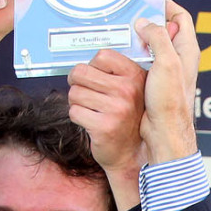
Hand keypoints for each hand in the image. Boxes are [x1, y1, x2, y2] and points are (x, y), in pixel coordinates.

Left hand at [67, 50, 145, 174]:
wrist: (133, 154)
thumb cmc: (129, 120)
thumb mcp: (133, 90)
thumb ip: (117, 73)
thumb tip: (88, 61)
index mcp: (136, 77)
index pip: (102, 56)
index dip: (93, 66)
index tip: (96, 76)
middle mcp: (128, 91)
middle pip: (81, 72)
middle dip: (78, 83)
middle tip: (87, 93)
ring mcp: (117, 109)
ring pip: (74, 93)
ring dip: (78, 102)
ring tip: (93, 110)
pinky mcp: (104, 127)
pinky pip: (74, 112)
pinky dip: (78, 118)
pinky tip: (92, 122)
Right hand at [135, 0, 200, 163]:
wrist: (164, 134)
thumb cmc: (170, 102)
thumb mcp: (167, 63)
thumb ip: (157, 38)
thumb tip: (143, 23)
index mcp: (187, 51)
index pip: (181, 17)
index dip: (165, 4)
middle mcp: (178, 59)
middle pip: (164, 30)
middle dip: (147, 20)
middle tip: (128, 14)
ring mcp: (165, 72)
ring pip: (150, 46)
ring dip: (136, 39)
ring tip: (119, 32)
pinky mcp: (153, 84)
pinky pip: (140, 62)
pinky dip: (130, 56)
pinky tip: (117, 56)